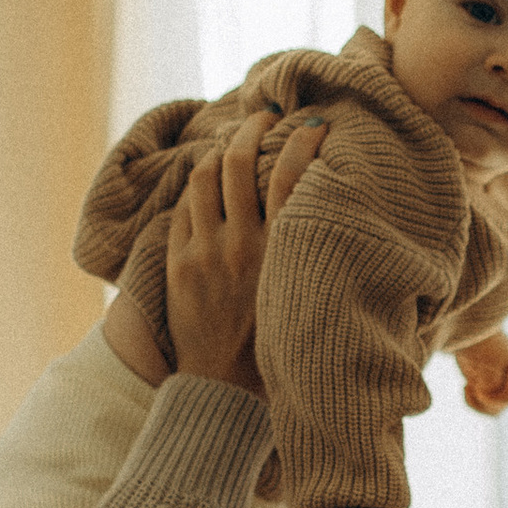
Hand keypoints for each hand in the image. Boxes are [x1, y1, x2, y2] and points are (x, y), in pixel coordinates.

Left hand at [162, 108, 326, 393]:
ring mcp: (205, 253)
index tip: (313, 124)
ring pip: (204, 177)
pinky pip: (183, 210)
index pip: (293, 174)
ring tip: (231, 145)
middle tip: (262, 118)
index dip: (303, 140)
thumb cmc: (277, 345)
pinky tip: (206, 187)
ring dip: (219, 152)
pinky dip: (196, 191)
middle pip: (240, 162)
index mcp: (281, 252)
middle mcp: (242, 246)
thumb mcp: (305, 293)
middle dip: (252, 129)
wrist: (226, 389)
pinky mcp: (178, 265)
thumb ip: (310, 252)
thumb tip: (330, 213)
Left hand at [455, 333, 507, 415]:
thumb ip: (490, 381)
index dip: (494, 399)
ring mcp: (497, 383)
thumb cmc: (478, 339)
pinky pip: (481, 404)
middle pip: (502, 406)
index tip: (476, 387)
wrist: (465, 326)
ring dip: (477, 404)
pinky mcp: (484, 384)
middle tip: (469, 387)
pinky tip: (465, 387)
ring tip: (467, 388)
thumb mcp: (487, 358)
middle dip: (484, 402)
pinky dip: (471, 400)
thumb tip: (485, 396)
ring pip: (492, 409)